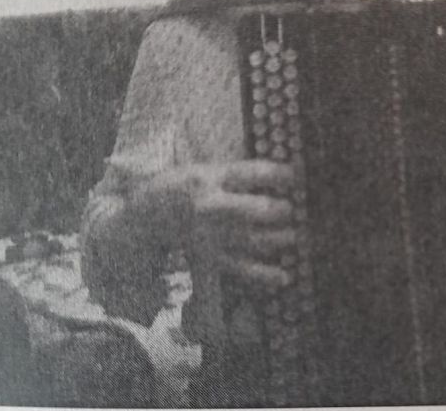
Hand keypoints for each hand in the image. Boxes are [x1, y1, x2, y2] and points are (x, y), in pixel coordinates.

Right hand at [183, 159, 297, 294]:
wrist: (147, 216)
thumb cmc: (186, 187)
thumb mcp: (208, 170)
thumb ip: (240, 175)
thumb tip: (284, 177)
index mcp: (212, 178)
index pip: (254, 173)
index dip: (282, 174)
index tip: (297, 176)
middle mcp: (212, 206)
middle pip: (256, 210)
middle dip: (282, 210)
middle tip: (292, 209)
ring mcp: (210, 235)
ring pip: (254, 240)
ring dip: (281, 239)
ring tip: (294, 235)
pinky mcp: (209, 258)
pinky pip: (240, 269)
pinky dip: (265, 275)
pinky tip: (284, 276)